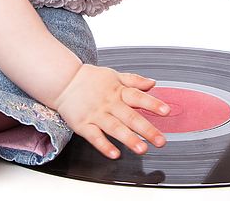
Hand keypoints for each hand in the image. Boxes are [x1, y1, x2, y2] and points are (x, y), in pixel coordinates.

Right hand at [53, 64, 170, 158]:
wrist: (63, 81)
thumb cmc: (90, 80)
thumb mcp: (114, 75)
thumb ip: (134, 80)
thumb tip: (153, 83)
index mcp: (118, 91)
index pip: (138, 97)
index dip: (152, 104)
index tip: (166, 111)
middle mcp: (109, 104)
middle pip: (130, 117)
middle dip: (146, 129)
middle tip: (160, 141)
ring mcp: (96, 115)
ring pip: (115, 128)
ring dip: (129, 139)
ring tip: (142, 149)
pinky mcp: (83, 125)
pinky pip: (95, 137)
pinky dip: (104, 146)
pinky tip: (115, 154)